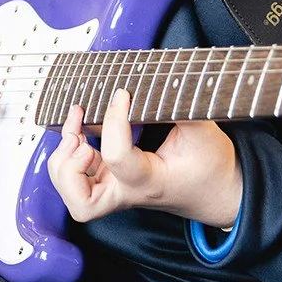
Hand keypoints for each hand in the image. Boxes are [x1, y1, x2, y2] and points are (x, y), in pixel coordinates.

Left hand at [47, 90, 241, 227]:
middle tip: (82, 142)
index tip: (123, 95)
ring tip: (77, 134)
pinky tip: (81, 135)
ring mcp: (116, 191)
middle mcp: (127, 192)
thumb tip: (159, 78)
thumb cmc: (210, 165)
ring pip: (72, 195)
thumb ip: (180, 105)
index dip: (114, 120)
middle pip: (81, 202)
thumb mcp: (204, 131)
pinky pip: (76, 180)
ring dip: (64, 163)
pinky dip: (69, 158)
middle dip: (71, 168)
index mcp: (149, 180)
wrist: (218, 191)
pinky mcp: (111, 183)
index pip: (118, 157)